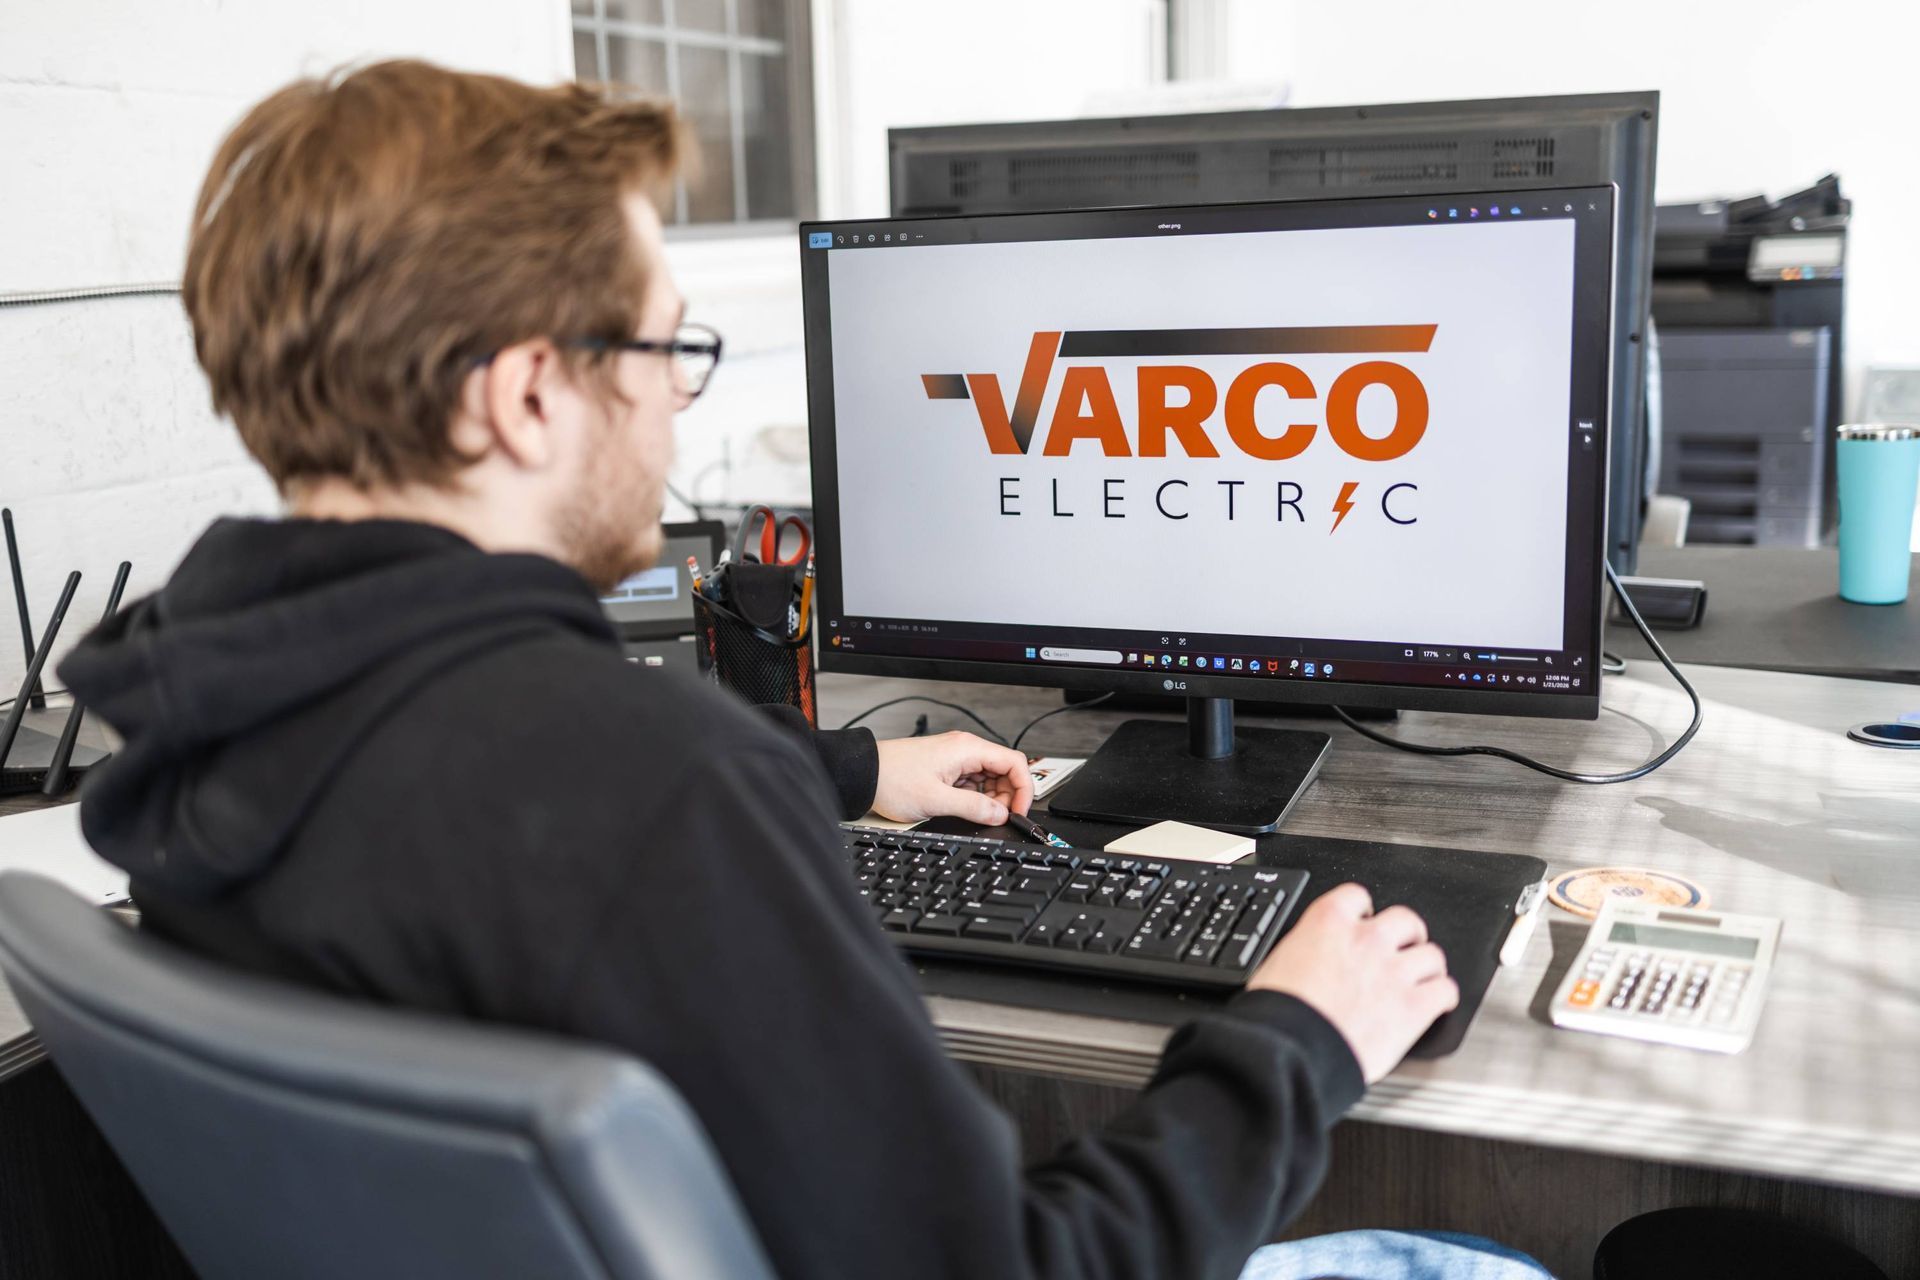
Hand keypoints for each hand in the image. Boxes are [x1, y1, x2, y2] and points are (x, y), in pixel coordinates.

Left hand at [872, 731, 1032, 825]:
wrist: (864, 774)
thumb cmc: (891, 779)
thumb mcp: (936, 801)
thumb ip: (973, 809)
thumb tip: (1000, 815)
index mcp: (967, 749)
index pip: (1014, 763)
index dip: (1023, 790)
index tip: (1019, 811)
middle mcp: (964, 749)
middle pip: (1004, 770)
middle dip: (1007, 797)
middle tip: (997, 818)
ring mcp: (955, 758)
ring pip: (990, 778)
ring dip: (991, 799)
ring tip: (978, 815)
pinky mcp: (946, 768)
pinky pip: (973, 782)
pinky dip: (975, 797)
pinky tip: (964, 809)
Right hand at [1246, 883, 1458, 1083]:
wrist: (1290, 1049)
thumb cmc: (1278, 1013)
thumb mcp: (1278, 962)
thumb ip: (1308, 950)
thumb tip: (1313, 957)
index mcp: (1329, 922)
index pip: (1357, 896)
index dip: (1363, 911)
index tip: (1364, 921)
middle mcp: (1367, 940)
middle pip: (1405, 920)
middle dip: (1405, 935)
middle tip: (1401, 950)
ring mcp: (1394, 972)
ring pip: (1432, 955)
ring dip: (1427, 967)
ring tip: (1421, 978)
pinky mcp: (1414, 1007)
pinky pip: (1445, 991)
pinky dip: (1443, 997)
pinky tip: (1436, 1003)